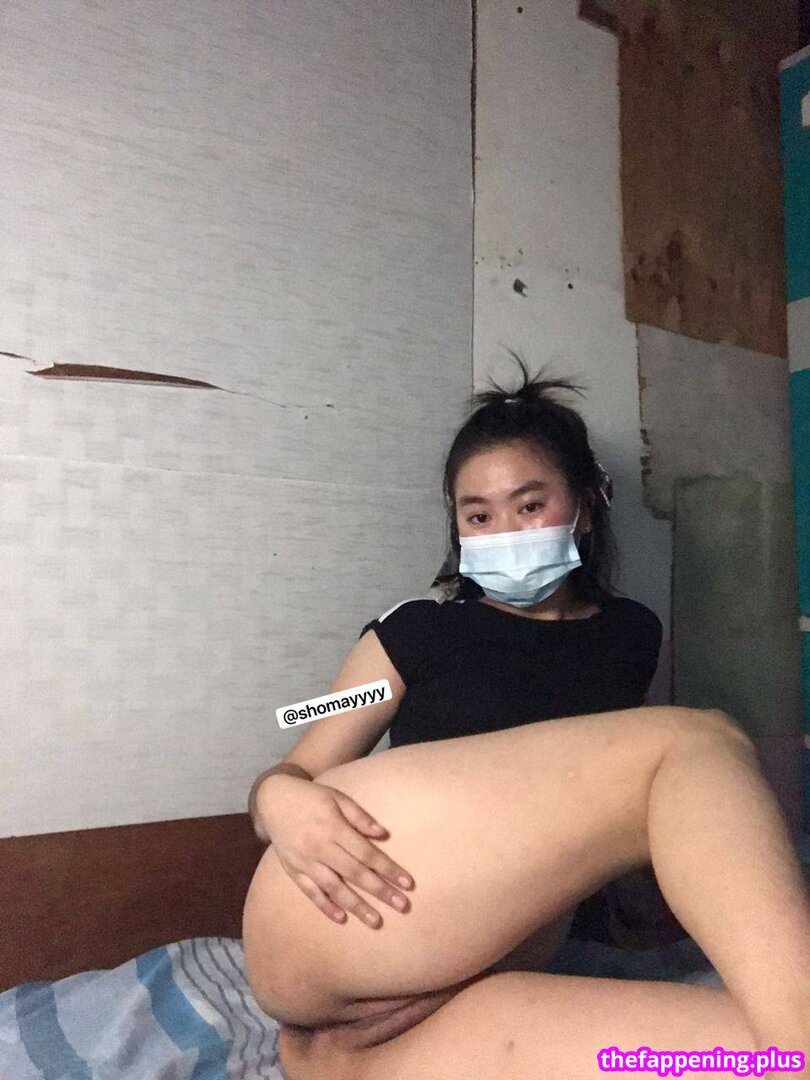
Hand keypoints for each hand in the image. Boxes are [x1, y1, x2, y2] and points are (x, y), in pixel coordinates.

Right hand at [255, 774, 413, 926]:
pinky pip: (311, 892)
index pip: (366, 853)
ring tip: (376, 921)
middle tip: (402, 906)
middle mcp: (320, 847)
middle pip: (355, 873)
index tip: (407, 883)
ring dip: (357, 906)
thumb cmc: (312, 797)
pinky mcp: (293, 871)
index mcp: (333, 827)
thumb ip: (359, 816)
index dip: (388, 868)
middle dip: (380, 891)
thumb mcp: (337, 797)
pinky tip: (342, 918)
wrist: (273, 800)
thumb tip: (383, 835)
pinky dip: (325, 906)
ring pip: (334, 888)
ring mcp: (305, 861)